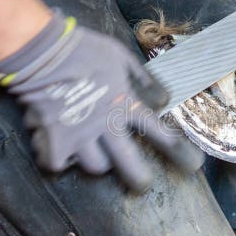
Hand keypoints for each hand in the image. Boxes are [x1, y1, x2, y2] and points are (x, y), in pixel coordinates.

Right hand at [0, 9, 203, 192]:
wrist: (42, 51)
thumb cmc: (83, 49)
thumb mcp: (120, 56)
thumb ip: (143, 79)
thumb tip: (164, 99)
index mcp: (125, 104)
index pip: (159, 132)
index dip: (179, 151)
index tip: (192, 166)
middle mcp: (106, 125)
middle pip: (129, 164)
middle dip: (140, 178)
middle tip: (143, 185)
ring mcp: (80, 136)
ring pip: (96, 166)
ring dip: (98, 161)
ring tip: (95, 152)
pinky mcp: (54, 140)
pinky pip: (59, 164)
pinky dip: (60, 160)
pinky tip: (60, 150)